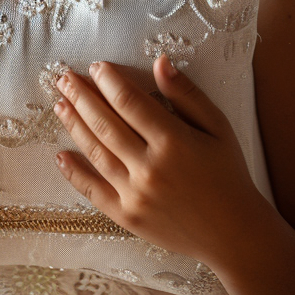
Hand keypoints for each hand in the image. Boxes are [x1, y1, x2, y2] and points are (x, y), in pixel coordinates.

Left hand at [53, 56, 258, 262]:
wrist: (234, 233)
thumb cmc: (228, 173)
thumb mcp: (217, 127)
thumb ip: (187, 94)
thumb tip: (161, 62)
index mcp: (174, 142)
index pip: (130, 102)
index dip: (109, 81)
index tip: (95, 66)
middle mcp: (150, 168)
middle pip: (105, 124)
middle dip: (82, 97)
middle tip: (64, 78)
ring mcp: (136, 195)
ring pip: (95, 153)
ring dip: (74, 126)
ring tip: (60, 104)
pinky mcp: (127, 217)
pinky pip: (93, 191)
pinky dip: (74, 172)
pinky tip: (60, 155)